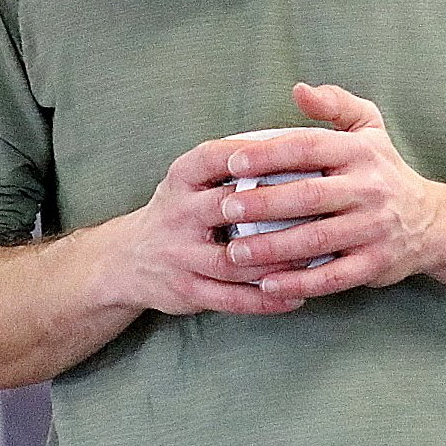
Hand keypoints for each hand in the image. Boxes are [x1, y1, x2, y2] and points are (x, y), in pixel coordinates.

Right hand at [101, 137, 312, 316]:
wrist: (126, 259)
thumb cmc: (178, 210)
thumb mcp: (189, 179)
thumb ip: (229, 165)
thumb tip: (293, 144)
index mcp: (181, 179)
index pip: (213, 157)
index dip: (249, 153)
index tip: (292, 150)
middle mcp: (178, 213)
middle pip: (225, 206)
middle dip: (271, 207)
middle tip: (318, 207)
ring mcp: (180, 255)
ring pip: (233, 261)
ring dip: (276, 261)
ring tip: (316, 259)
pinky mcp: (186, 290)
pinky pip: (230, 299)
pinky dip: (265, 300)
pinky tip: (295, 296)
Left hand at [218, 82, 443, 299]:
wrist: (432, 223)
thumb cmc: (384, 170)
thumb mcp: (368, 127)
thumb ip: (335, 103)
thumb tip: (298, 90)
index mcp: (360, 152)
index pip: (308, 147)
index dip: (269, 153)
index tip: (232, 162)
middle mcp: (369, 189)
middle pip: (308, 196)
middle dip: (263, 204)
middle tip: (225, 209)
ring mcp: (374, 229)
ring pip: (316, 239)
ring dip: (272, 248)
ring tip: (234, 252)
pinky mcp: (375, 264)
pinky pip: (332, 277)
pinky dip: (299, 283)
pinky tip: (267, 284)